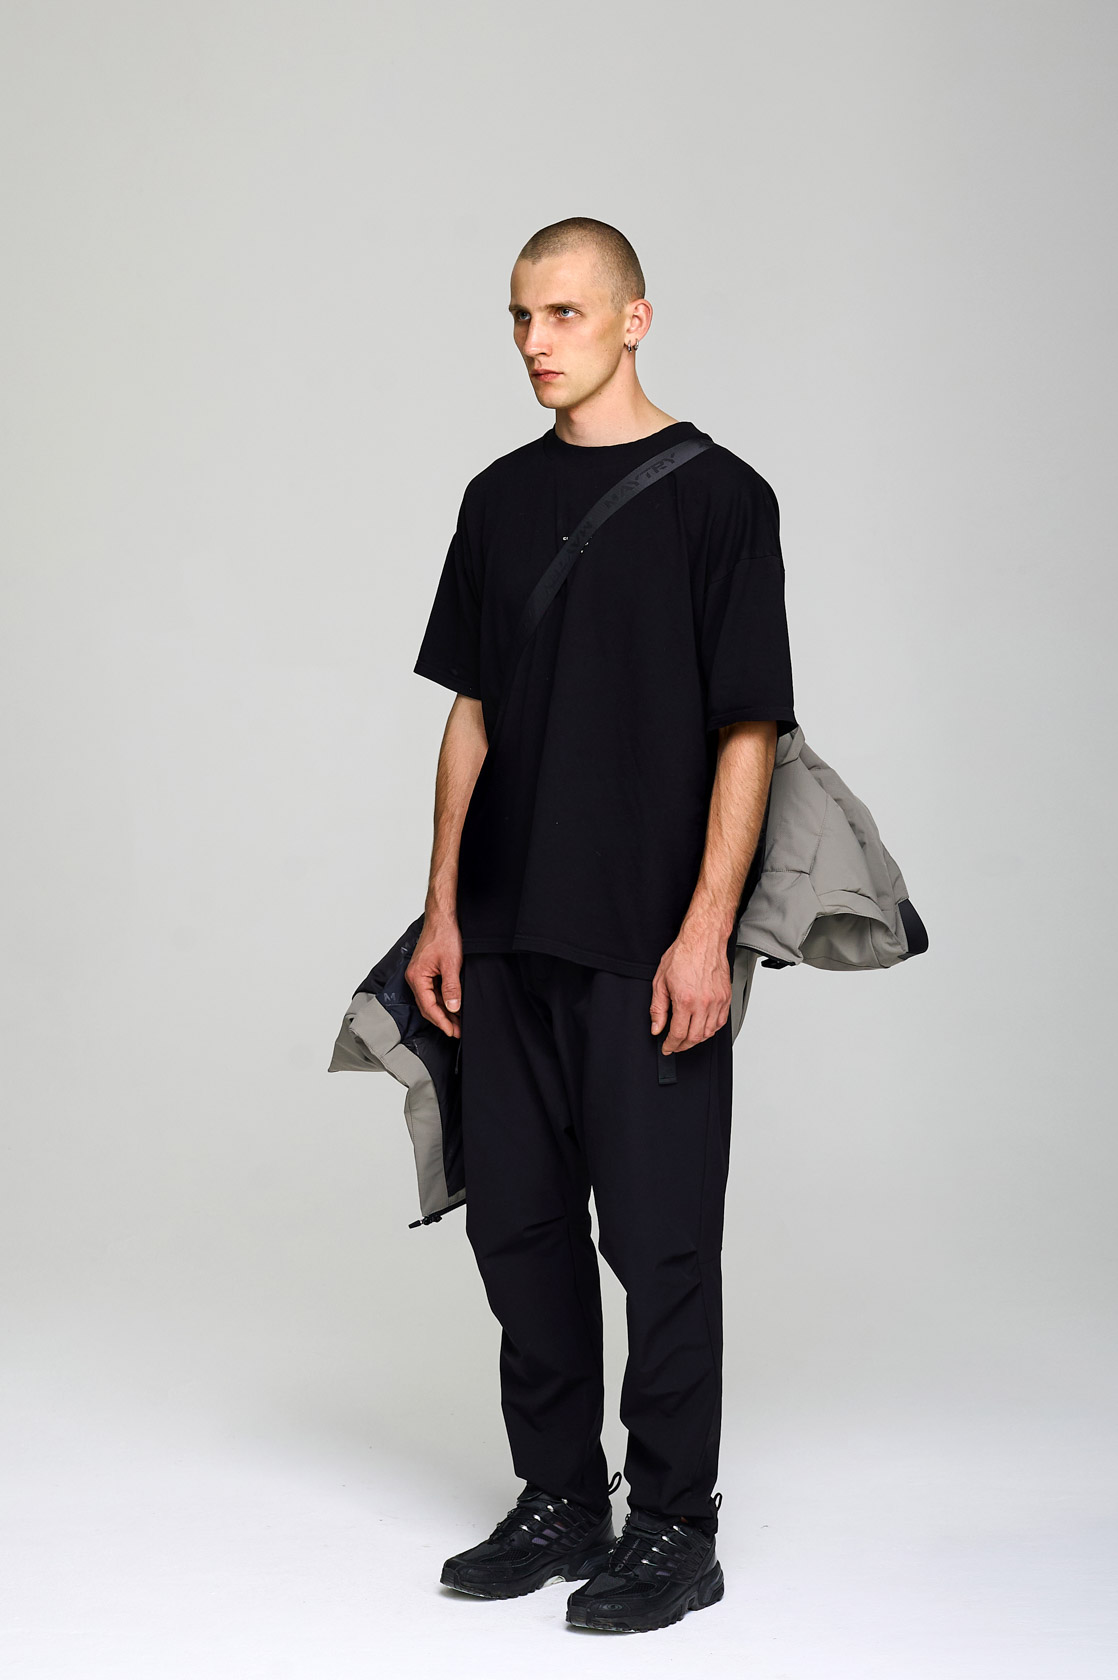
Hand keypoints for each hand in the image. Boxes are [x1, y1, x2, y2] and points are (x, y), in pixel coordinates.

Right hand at [405, 911, 463, 1038]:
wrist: (443, 917)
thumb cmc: (444, 934)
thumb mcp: (452, 964)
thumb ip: (451, 988)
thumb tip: (453, 1008)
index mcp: (417, 977)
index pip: (428, 1007)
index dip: (441, 1021)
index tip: (452, 1031)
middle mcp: (415, 977)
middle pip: (427, 1006)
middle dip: (442, 1020)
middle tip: (457, 1031)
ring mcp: (420, 974)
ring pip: (431, 999)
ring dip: (444, 1011)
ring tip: (458, 1022)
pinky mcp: (427, 970)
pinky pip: (433, 990)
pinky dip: (443, 1000)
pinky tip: (454, 1005)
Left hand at [650, 927, 731, 1053]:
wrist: (703, 940)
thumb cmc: (683, 955)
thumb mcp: (660, 981)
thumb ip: (658, 1008)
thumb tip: (657, 1027)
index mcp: (685, 1000)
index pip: (678, 1033)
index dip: (671, 1045)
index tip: (667, 1047)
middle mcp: (704, 1003)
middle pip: (695, 1037)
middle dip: (683, 1046)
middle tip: (675, 1045)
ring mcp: (717, 1001)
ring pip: (709, 1032)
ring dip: (697, 1039)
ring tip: (687, 1037)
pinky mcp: (726, 997)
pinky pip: (721, 1022)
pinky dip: (711, 1029)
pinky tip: (702, 1027)